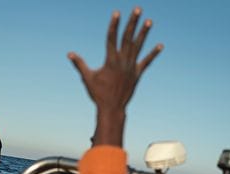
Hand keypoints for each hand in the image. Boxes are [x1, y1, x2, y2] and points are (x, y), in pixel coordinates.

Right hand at [69, 7, 162, 146]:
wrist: (112, 108)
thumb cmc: (97, 93)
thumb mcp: (87, 77)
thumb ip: (79, 64)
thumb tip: (70, 54)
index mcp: (110, 60)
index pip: (112, 38)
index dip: (114, 25)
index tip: (117, 13)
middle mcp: (122, 61)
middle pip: (128, 38)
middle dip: (133, 23)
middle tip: (138, 9)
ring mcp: (131, 67)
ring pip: (138, 47)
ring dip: (144, 33)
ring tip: (149, 21)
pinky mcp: (137, 74)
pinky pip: (146, 62)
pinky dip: (153, 54)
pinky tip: (160, 45)